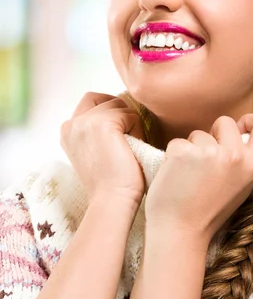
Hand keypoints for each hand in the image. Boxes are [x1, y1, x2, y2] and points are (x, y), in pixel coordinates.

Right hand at [60, 92, 146, 206]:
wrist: (112, 199)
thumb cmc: (110, 181)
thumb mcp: (94, 150)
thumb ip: (97, 129)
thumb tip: (120, 108)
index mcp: (67, 130)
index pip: (91, 100)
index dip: (110, 111)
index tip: (119, 133)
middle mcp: (72, 123)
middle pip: (106, 99)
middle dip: (121, 113)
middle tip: (127, 139)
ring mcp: (86, 121)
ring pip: (120, 106)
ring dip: (131, 123)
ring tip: (130, 147)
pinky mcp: (103, 123)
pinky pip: (130, 114)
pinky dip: (138, 130)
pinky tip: (133, 149)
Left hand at [144, 113, 252, 243]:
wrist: (179, 232)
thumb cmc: (209, 211)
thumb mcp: (244, 185)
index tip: (241, 128)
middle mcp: (235, 156)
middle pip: (226, 122)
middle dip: (214, 135)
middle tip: (207, 163)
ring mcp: (209, 152)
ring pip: (199, 134)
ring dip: (192, 149)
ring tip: (190, 177)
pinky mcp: (183, 151)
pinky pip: (178, 142)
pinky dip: (174, 156)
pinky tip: (176, 177)